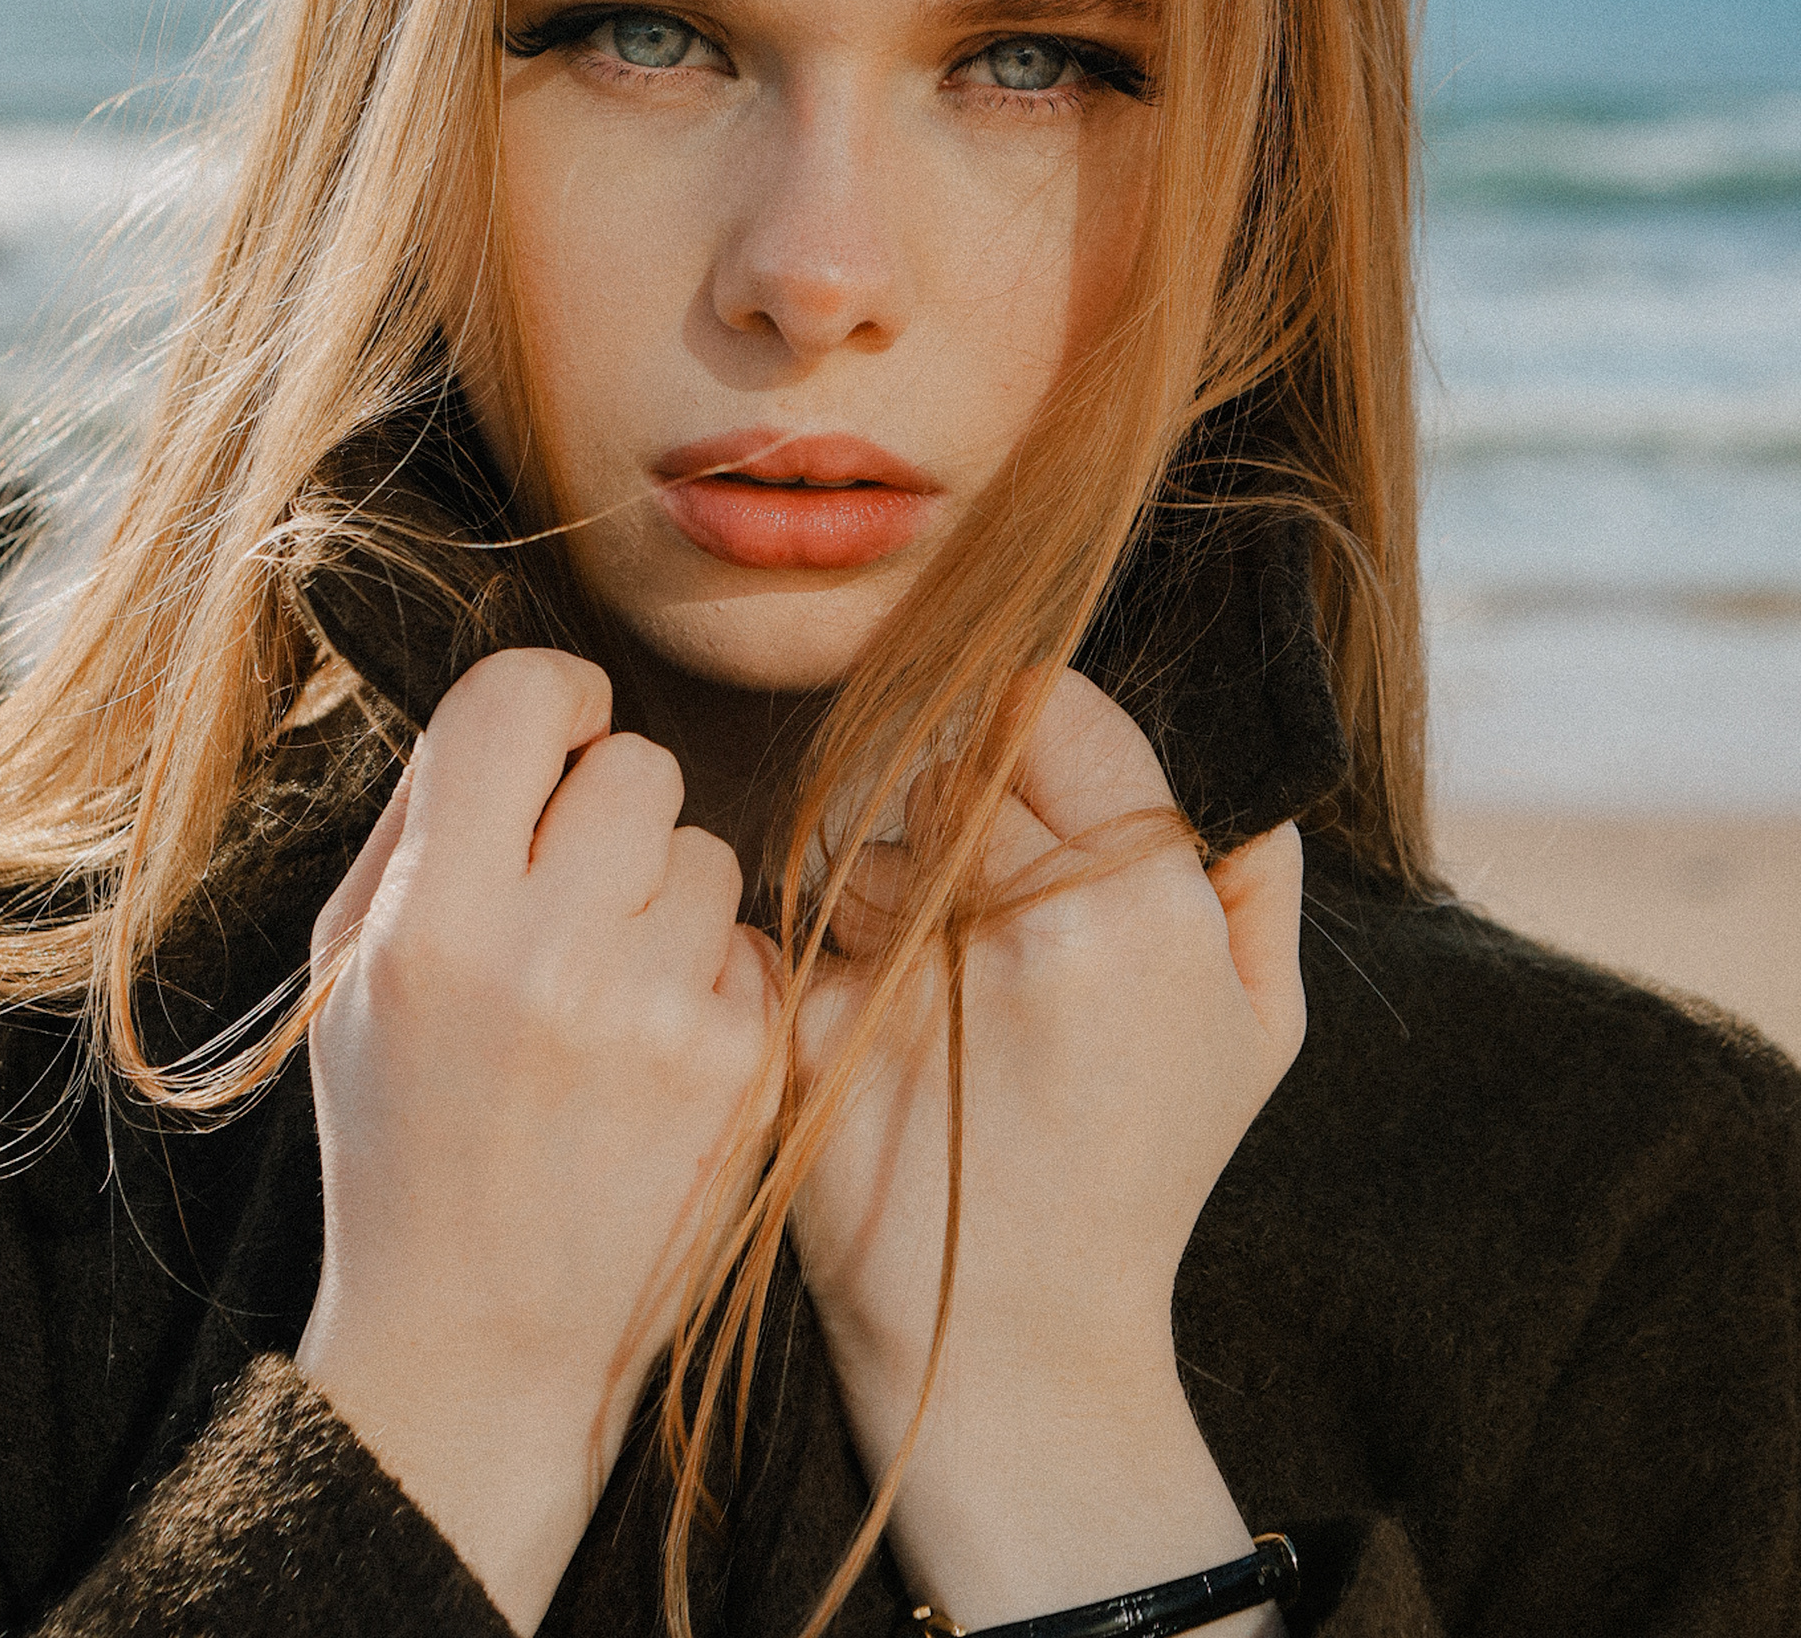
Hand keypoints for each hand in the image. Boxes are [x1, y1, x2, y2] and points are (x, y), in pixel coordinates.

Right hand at [296, 650, 781, 1634]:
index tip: (559, 732)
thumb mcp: (350, 974)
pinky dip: (710, 978)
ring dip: (665, 894)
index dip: (550, 694)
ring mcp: (658, 1017)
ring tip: (609, 986)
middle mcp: (548, 958)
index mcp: (432, 922)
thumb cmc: (403, 1134)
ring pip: (708, 848)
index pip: (518, 699)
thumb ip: (422, 826)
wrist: (480, 1340)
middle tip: (576, 885)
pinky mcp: (741, 1067)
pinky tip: (654, 1049)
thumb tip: (519, 710)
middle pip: (637, 762)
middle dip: (609, 804)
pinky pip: (750, 942)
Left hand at [791, 670, 1304, 1630]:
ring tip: (904, 952)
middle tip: (949, 869)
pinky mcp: (815, 1028)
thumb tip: (1238, 776)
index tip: (1009, 767)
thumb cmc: (1140, 1172)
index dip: (1021, 724)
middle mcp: (1031, 923)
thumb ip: (1258, 879)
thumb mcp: (1258, 1029)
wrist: (1020, 1347)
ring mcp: (916, 976)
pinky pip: (794, 917)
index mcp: (1145, 902)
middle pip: (944, 757)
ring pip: (854, 829)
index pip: (1046, 706)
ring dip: (863, 864)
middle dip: (940, 794)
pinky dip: (813, 945)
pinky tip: (855, 1010)